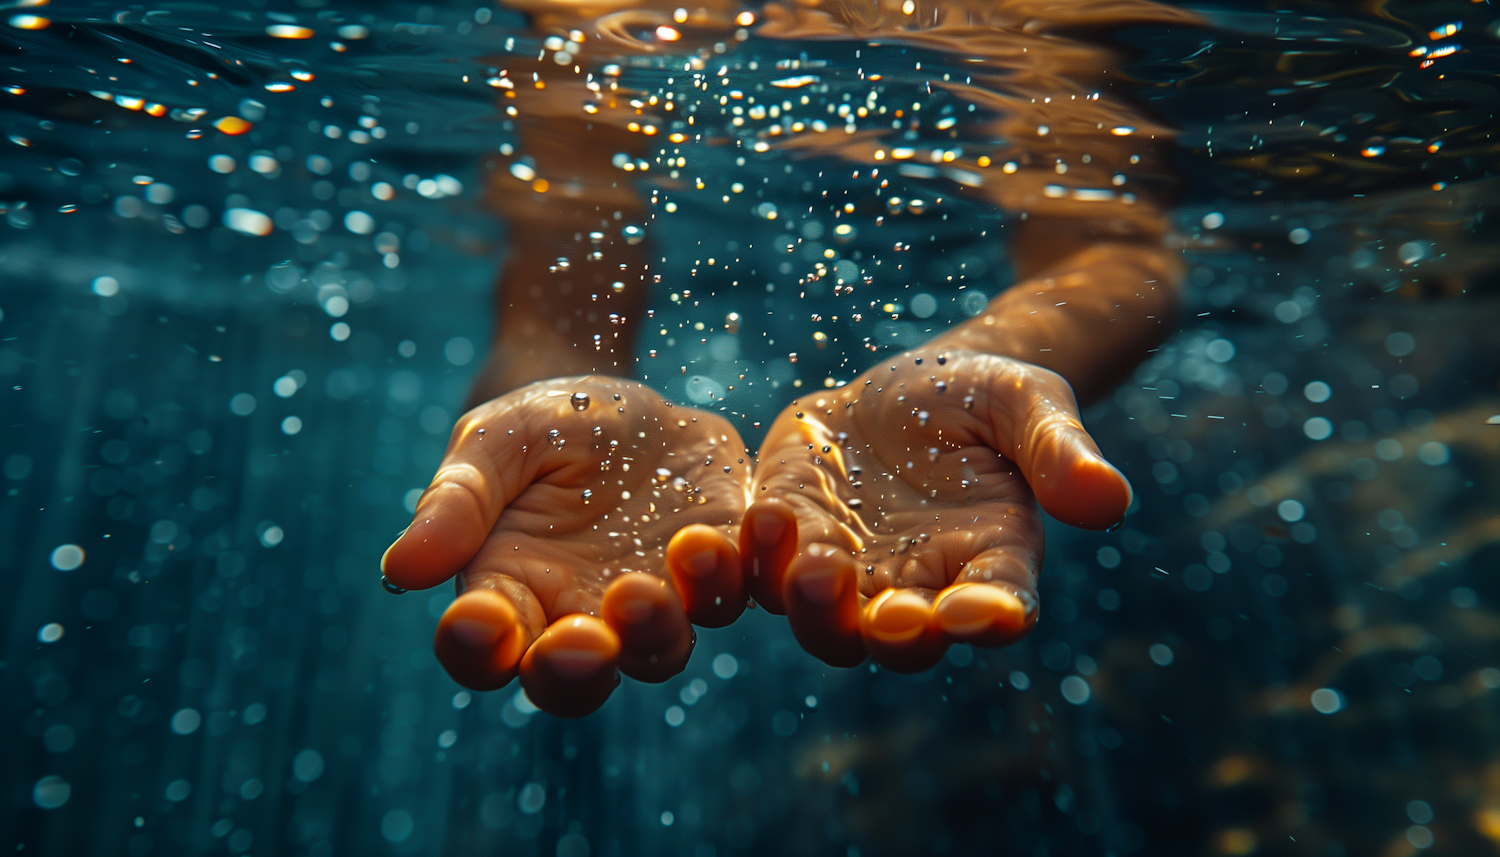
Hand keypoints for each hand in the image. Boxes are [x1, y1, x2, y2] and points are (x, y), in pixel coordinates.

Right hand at [381, 377, 751, 716]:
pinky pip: (736, 588)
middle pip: (574, 680)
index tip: (481, 621)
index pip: (483, 648)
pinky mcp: (721, 568)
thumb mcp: (494, 444)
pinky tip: (737, 531)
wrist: (627, 404)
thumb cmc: (542, 430)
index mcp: (511, 591)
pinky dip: (733, 570)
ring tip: (648, 582)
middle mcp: (581, 616)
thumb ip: (457, 502)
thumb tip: (401, 568)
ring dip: (657, 628)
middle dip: (575, 671)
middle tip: (580, 643)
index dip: (478, 647)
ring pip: (660, 649)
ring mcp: (658, 601)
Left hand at [740, 348, 1130, 671]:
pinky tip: (762, 514)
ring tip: (815, 566)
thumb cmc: (991, 398)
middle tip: (889, 616)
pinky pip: (765, 561)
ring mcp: (847, 568)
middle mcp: (917, 585)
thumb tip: (1110, 499)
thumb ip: (1060, 451)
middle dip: (895, 635)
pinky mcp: (790, 533)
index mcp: (990, 562)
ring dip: (816, 606)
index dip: (988, 618)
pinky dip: (759, 551)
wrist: (918, 383)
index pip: (996, 607)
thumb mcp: (1032, 404)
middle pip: (902, 640)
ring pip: (823, 618)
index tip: (978, 615)